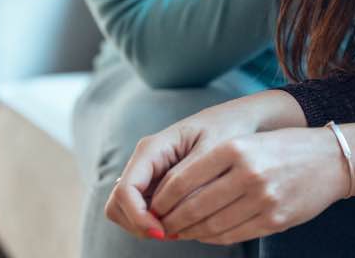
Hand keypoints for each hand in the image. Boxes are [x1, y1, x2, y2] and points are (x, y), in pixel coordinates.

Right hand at [104, 102, 264, 241]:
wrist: (236, 119)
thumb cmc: (226, 129)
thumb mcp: (211, 151)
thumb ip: (185, 180)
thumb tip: (162, 212)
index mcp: (151, 148)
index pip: (125, 190)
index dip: (137, 216)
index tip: (162, 232)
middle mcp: (144, 161)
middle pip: (118, 204)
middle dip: (138, 224)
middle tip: (170, 233)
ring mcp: (148, 174)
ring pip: (127, 210)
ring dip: (146, 225)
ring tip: (179, 229)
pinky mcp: (157, 184)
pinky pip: (145, 210)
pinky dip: (156, 223)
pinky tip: (182, 223)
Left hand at [149, 127, 349, 244]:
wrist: (331, 160)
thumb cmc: (283, 148)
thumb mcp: (247, 142)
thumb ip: (213, 163)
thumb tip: (172, 192)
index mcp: (236, 147)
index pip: (184, 178)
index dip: (162, 198)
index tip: (153, 205)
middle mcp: (248, 172)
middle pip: (194, 206)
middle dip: (171, 220)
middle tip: (161, 224)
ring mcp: (263, 199)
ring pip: (212, 225)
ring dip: (190, 232)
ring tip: (179, 232)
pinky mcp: (275, 220)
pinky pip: (233, 235)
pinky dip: (213, 238)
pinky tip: (204, 234)